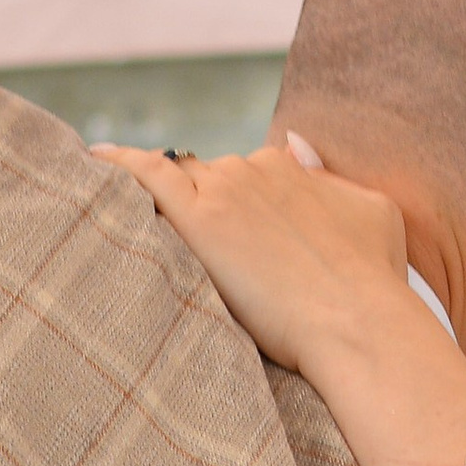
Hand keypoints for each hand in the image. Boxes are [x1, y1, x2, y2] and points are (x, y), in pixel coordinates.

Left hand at [95, 137, 419, 382]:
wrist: (359, 321)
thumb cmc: (375, 281)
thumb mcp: (372, 212)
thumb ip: (331, 178)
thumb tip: (297, 144)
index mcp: (287, 168)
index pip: (241, 175)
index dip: (230, 205)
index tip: (222, 232)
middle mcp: (253, 168)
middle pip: (204, 178)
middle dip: (198, 208)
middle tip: (192, 252)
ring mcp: (224, 191)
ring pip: (175, 178)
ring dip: (156, 197)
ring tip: (122, 214)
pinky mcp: (199, 219)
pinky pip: (145, 176)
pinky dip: (115, 165)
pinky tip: (90, 162)